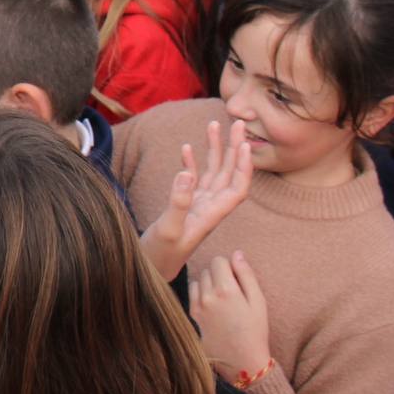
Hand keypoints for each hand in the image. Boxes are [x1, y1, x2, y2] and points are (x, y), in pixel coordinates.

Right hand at [140, 121, 253, 282]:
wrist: (149, 271)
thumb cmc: (159, 257)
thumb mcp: (168, 230)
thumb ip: (178, 202)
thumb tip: (187, 172)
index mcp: (212, 215)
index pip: (237, 187)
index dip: (244, 166)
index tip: (245, 143)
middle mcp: (209, 209)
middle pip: (229, 174)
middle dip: (234, 148)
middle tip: (237, 122)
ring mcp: (197, 207)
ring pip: (212, 173)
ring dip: (215, 150)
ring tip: (213, 125)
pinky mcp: (184, 206)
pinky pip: (193, 180)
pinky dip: (191, 163)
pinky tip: (187, 148)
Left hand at [189, 252, 272, 383]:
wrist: (243, 361)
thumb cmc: (255, 331)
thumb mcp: (258, 301)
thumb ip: (246, 275)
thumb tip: (237, 253)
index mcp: (226, 290)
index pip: (219, 260)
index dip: (230, 267)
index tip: (237, 278)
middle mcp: (208, 296)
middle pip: (209, 268)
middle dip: (220, 274)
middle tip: (233, 291)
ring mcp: (198, 306)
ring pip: (199, 279)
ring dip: (209, 283)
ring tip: (223, 299)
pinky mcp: (192, 315)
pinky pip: (193, 292)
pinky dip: (200, 293)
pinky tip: (213, 306)